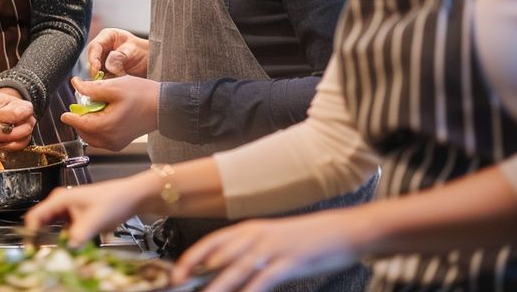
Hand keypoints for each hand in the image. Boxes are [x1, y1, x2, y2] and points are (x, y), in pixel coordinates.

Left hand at [0, 88, 34, 149]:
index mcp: (24, 108)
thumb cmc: (0, 106)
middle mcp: (29, 121)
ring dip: (1, 143)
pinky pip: (15, 149)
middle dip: (1, 134)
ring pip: (18, 143)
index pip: (15, 114)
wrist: (4, 108)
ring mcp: (27, 134)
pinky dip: (3, 148)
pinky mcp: (22, 143)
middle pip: (20, 132)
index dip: (0, 117)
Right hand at [24, 173, 154, 245]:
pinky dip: (65, 239)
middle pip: (41, 223)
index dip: (31, 234)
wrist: (130, 197)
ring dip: (55, 241)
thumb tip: (66, 251)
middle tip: (44, 255)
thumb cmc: (113, 202)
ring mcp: (68, 209)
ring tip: (59, 253)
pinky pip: (63, 230)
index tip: (33, 249)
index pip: (34, 216)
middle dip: (41, 239)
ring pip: (52, 228)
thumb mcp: (93, 222)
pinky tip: (71, 247)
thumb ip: (77, 238)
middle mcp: (60, 203)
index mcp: (59, 199)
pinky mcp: (75, 216)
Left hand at [58, 75, 158, 150]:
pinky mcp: (120, 143)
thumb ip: (92, 88)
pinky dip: (98, 128)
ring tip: (96, 108)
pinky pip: (101, 138)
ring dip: (89, 124)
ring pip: (92, 136)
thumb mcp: (115, 86)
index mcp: (107, 127)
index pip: (80, 124)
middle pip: (84, 132)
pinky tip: (105, 115)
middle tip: (84, 103)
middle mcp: (110, 140)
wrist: (164, 107)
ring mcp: (116, 144)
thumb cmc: (143, 95)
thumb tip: (75, 84)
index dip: (71, 116)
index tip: (64, 112)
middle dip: (81, 118)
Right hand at [85, 28, 149, 77]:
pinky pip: (101, 78)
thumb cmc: (144, 51)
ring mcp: (104, 61)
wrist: (152, 63)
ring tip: (110, 83)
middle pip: (92, 59)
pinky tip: (111, 85)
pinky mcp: (106, 72)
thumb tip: (109, 66)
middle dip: (95, 70)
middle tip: (100, 80)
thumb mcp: (133, 50)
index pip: (95, 46)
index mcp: (108, 36)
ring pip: (95, 71)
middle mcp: (103, 48)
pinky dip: (105, 82)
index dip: (93, 58)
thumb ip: (120, 56)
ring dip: (100, 78)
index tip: (96, 69)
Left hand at [173, 210, 367, 291]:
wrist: (341, 231)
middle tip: (178, 289)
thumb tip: (224, 272)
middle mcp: (255, 237)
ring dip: (216, 287)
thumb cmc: (305, 239)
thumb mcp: (271, 241)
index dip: (190, 260)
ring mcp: (271, 249)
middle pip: (217, 257)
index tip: (175, 276)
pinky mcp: (288, 263)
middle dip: (195, 276)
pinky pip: (263, 280)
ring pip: (235, 270)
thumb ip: (247, 254)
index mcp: (248, 230)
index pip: (210, 243)